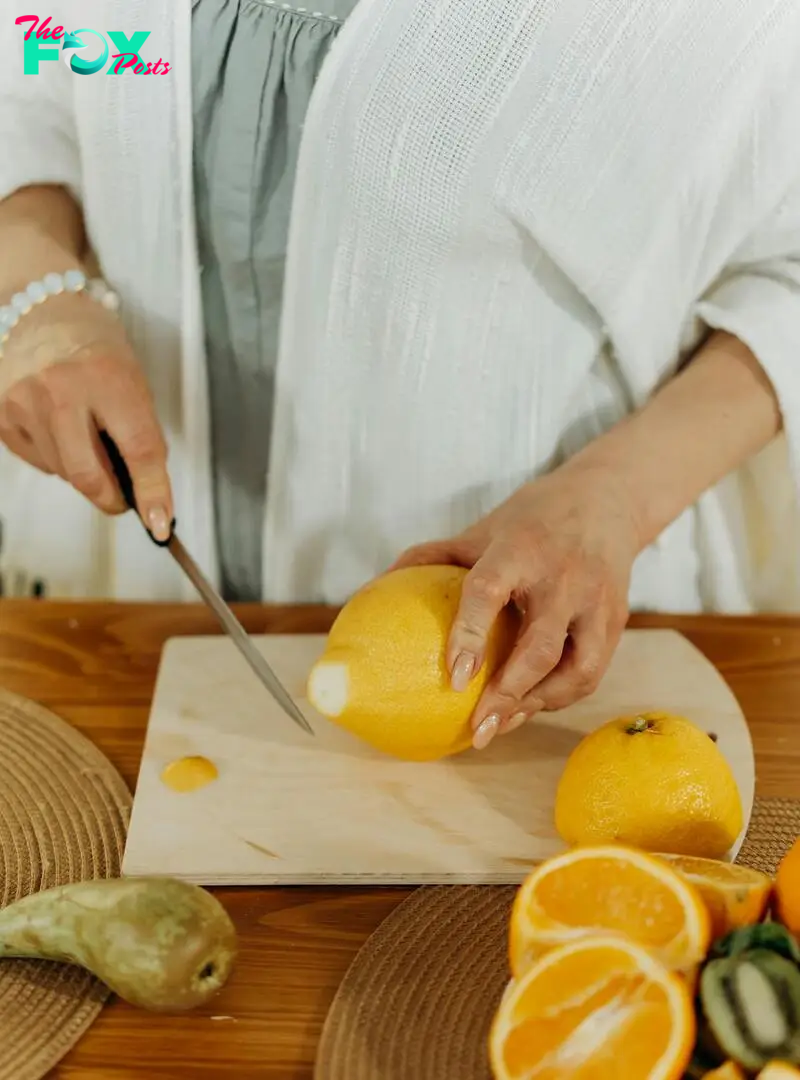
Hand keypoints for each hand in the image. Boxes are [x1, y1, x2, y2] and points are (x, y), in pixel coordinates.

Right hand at [0, 290, 172, 538]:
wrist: (42, 310)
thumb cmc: (95, 346)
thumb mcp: (133, 381)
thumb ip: (141, 434)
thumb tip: (147, 491)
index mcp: (107, 378)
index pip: (138, 449)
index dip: (153, 492)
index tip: (161, 522)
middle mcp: (60, 390)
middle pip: (89, 476)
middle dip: (113, 497)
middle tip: (125, 497)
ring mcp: (24, 403)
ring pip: (63, 474)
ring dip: (84, 472)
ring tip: (88, 437)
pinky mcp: (0, 416)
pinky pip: (38, 462)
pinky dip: (57, 459)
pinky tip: (60, 429)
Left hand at [391, 463, 640, 748]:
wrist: (606, 500)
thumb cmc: (532, 519)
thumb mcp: (482, 529)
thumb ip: (433, 557)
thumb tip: (376, 588)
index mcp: (520, 549)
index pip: (489, 592)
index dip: (470, 635)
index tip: (455, 677)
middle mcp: (562, 576)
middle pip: (539, 646)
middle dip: (508, 693)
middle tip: (478, 727)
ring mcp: (595, 601)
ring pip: (575, 669)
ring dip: (537, 704)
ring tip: (501, 725)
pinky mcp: (615, 621)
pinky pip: (591, 671)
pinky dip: (560, 695)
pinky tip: (529, 707)